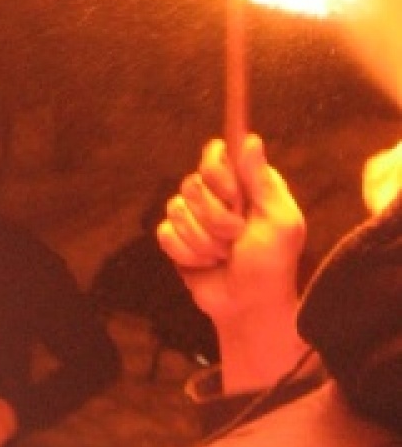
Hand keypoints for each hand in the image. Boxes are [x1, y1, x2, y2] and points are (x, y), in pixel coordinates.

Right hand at [157, 134, 308, 390]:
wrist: (248, 306)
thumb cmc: (271, 265)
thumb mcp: (279, 222)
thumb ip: (263, 180)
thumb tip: (250, 139)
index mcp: (245, 185)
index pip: (215, 153)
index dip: (217, 174)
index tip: (233, 195)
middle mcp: (217, 195)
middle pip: (193, 183)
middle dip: (215, 218)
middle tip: (237, 237)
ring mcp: (194, 217)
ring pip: (177, 209)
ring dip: (203, 240)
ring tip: (224, 255)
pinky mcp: (177, 240)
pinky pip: (166, 233)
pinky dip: (187, 253)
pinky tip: (206, 263)